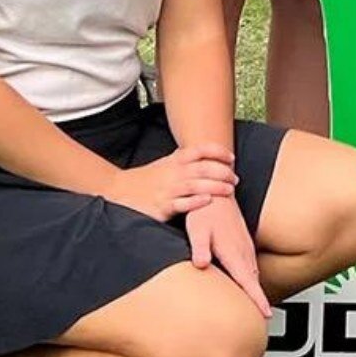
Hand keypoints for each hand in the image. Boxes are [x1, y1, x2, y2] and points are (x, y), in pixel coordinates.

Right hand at [103, 144, 236, 222]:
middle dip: (222, 172)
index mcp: (174, 160)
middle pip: (202, 168)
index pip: (199, 150)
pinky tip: (208, 200)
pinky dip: (195, 201)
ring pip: (195, 185)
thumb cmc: (147, 179)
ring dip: (215, 186)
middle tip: (236, 178)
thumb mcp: (165, 164)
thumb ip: (184, 159)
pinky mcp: (162, 206)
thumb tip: (209, 155)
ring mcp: (167, 189)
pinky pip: (181, 204)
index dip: (217, 152)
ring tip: (230, 190)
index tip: (231, 157)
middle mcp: (172, 172)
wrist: (120, 191)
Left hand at [186, 195, 270, 317]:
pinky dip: (252, 279)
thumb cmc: (204, 210)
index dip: (258, 300)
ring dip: (256, 291)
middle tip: (262, 320)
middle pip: (254, 283)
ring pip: (254, 275)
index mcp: (234, 253)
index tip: (266, 315)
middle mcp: (243, 252)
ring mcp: (245, 247)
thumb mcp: (197, 229)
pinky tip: (248, 284)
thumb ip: (200, 247)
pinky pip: (251, 266)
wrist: (216, 190)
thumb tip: (201, 264)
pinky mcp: (243, 242)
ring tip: (258, 308)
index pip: (249, 282)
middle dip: (259, 302)